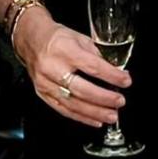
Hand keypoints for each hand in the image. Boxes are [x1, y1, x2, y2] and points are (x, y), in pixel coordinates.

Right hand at [13, 9, 128, 128]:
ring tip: (112, 116)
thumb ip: (97, 55)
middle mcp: (53, 68)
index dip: (111, 76)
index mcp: (65, 50)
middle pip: (82, 89)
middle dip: (104, 98)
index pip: (92, 66)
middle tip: (120, 102)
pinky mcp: (42, 94)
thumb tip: (116, 72)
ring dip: (95, 112)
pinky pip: (63, 110)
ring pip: (73, 103)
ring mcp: (46, 83)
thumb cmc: (57, 38)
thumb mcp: (80, 38)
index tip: (126, 81)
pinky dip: (81, 117)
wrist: (32, 40)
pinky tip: (95, 120)